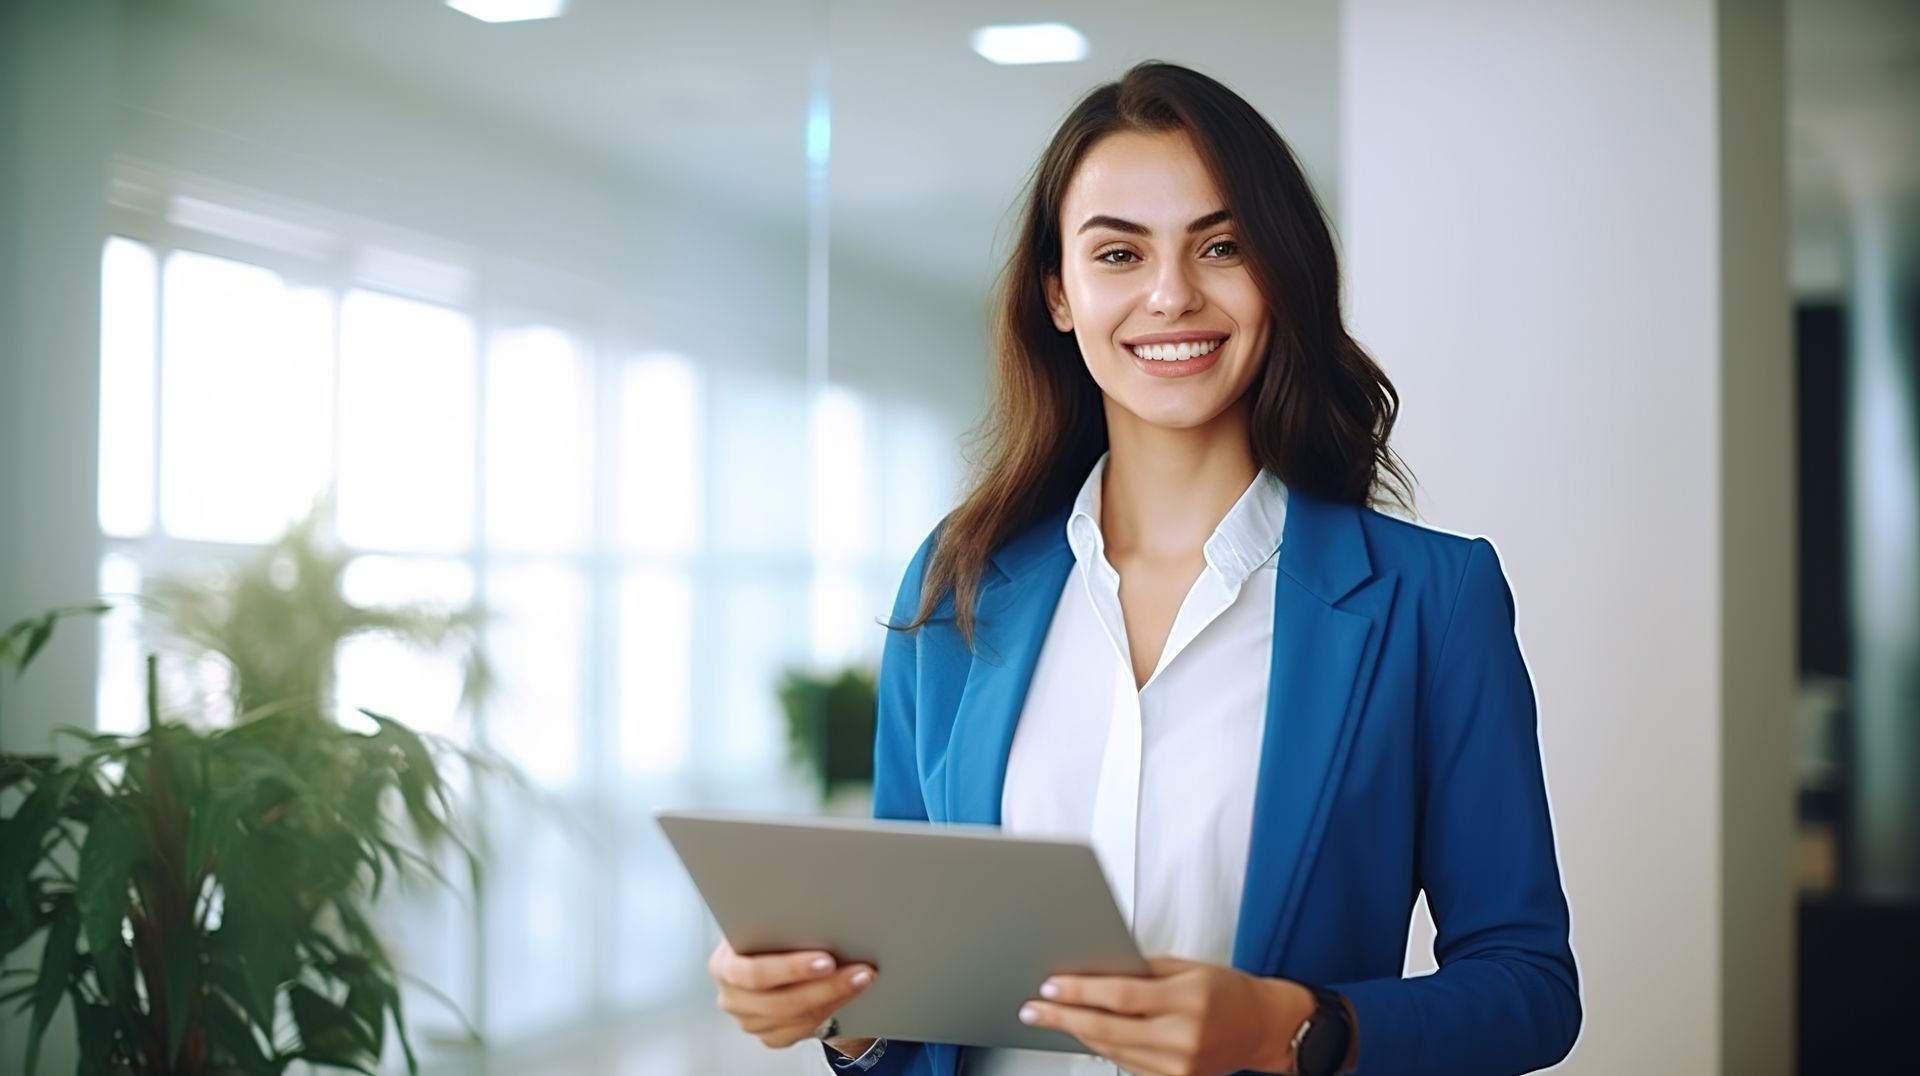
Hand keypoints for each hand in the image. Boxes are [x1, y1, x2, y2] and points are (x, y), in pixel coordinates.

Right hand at [707, 939, 877, 1049]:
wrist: (759, 953)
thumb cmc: (762, 935)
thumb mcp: (762, 922)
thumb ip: (779, 923)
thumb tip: (818, 914)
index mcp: (724, 965)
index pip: (754, 973)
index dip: (792, 969)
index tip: (827, 960)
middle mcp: (732, 997)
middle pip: (780, 1002)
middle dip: (826, 987)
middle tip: (857, 972)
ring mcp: (748, 1020)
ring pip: (794, 1019)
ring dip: (834, 999)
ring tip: (860, 980)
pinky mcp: (767, 1035)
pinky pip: (799, 1032)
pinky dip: (827, 1013)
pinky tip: (845, 996)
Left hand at [1016, 956, 1308, 1075]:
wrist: (1263, 1027)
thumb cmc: (1228, 991)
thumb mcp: (1188, 967)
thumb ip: (1142, 971)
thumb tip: (1095, 971)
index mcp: (1188, 999)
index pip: (1120, 996)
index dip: (1080, 991)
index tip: (1051, 986)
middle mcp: (1183, 1036)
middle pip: (1108, 1029)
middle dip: (1063, 1017)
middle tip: (1033, 1009)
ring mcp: (1178, 1065)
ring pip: (1112, 1050)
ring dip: (1078, 1032)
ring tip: (1051, 1017)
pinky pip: (1127, 1064)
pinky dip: (1104, 1047)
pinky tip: (1087, 1032)